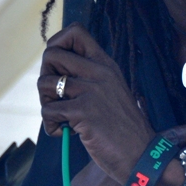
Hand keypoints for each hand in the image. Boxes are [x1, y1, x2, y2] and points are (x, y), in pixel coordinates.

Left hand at [38, 22, 153, 182]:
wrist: (141, 154)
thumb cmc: (122, 126)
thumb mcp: (111, 90)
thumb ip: (90, 76)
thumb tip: (56, 68)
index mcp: (106, 64)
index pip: (76, 31)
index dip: (57, 43)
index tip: (58, 65)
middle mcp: (99, 71)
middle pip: (51, 54)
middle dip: (45, 77)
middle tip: (57, 97)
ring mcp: (91, 90)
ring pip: (44, 83)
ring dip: (46, 103)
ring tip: (61, 116)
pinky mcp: (83, 112)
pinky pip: (49, 111)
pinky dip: (51, 126)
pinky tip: (66, 132)